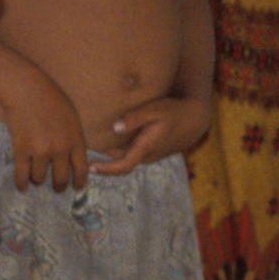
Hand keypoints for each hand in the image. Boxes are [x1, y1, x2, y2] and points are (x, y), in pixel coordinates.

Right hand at [0, 65, 87, 190]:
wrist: (26, 90)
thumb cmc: (51, 98)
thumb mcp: (73, 117)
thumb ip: (75, 137)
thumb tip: (75, 157)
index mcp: (75, 140)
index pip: (81, 169)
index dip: (79, 182)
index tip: (76, 187)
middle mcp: (60, 149)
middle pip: (61, 178)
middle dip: (59, 186)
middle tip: (57, 188)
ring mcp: (40, 152)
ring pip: (40, 178)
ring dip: (38, 180)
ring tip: (36, 179)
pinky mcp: (21, 151)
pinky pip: (21, 175)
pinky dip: (21, 183)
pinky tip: (22, 187)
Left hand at [92, 92, 207, 174]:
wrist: (195, 119)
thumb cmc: (174, 111)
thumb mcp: (155, 109)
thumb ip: (135, 117)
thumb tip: (115, 126)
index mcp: (146, 148)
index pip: (122, 166)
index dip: (105, 170)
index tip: (89, 167)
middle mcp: (147, 156)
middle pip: (121, 164)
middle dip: (103, 162)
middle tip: (83, 156)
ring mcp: (150, 155)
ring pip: (127, 158)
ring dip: (111, 156)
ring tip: (94, 148)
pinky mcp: (153, 151)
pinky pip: (133, 153)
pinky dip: (121, 150)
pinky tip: (112, 140)